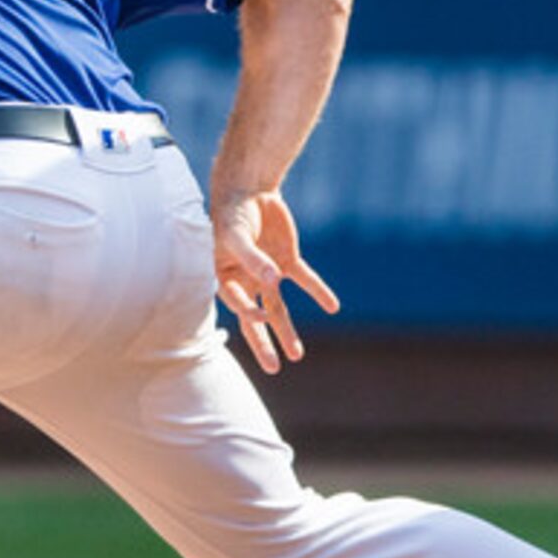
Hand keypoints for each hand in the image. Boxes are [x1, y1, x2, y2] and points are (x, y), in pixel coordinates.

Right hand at [209, 189, 340, 375]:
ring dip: (287, 329)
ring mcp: (268, 273)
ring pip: (278, 307)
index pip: (235, 302)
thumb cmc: (233, 213)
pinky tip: (333, 306)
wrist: (250, 188)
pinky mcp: (288, 260)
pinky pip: (305, 280)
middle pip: (255, 317)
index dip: (246, 311)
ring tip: (297, 354)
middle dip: (264, 342)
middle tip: (273, 368)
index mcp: (224, 277)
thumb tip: (273, 281)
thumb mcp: (237, 235)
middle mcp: (245, 280)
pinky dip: (318, 291)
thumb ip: (253, 259)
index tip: (259, 318)